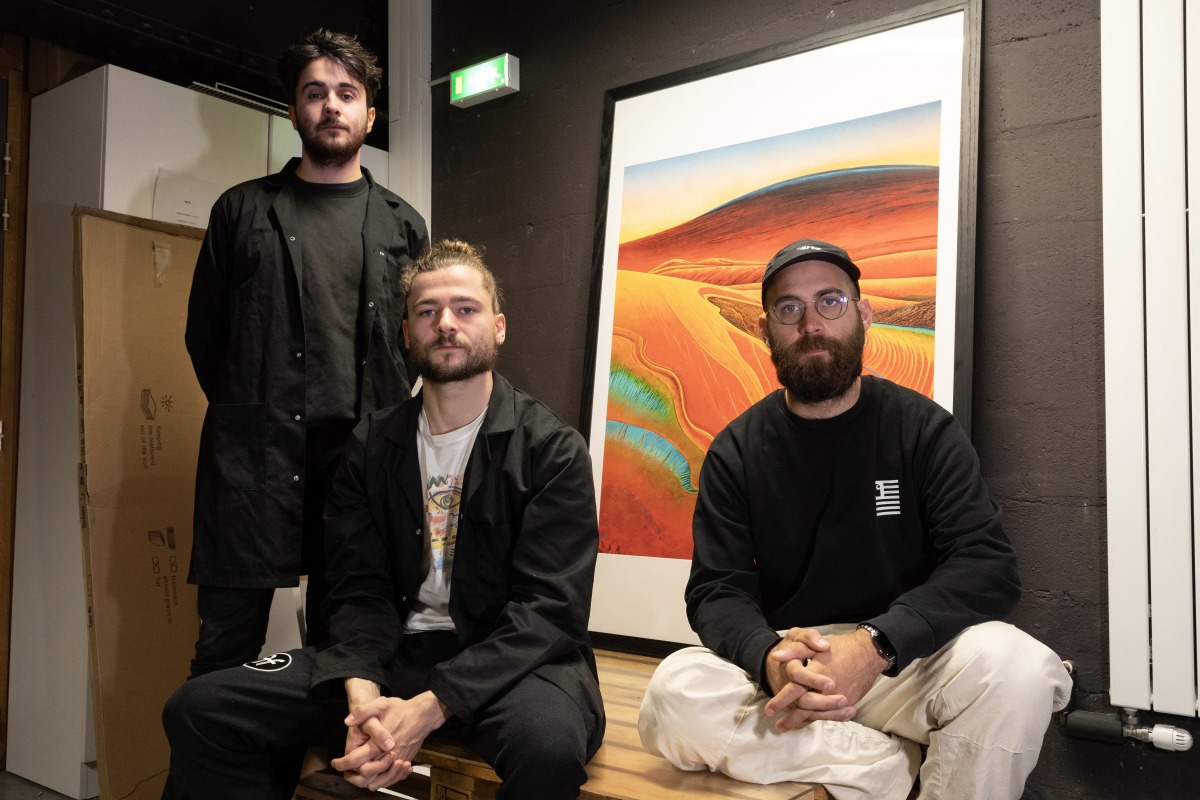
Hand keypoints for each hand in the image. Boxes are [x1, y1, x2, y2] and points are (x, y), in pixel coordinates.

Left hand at [332, 680, 449, 790]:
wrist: (424, 714)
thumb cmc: (402, 709)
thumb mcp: (381, 704)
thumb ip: (363, 712)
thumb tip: (348, 721)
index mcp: (378, 744)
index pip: (356, 761)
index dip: (342, 764)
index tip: (335, 763)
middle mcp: (388, 756)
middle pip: (366, 777)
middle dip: (354, 777)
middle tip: (346, 771)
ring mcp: (398, 760)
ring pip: (380, 782)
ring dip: (369, 780)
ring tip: (360, 772)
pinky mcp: (405, 761)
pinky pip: (393, 778)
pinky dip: (384, 779)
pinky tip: (380, 771)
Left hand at [769, 629, 887, 730]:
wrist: (868, 653)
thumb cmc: (840, 647)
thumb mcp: (814, 645)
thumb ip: (794, 651)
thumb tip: (775, 656)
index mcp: (817, 672)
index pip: (795, 690)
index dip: (781, 700)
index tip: (769, 710)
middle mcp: (827, 688)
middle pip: (805, 707)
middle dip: (790, 718)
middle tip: (778, 726)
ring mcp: (839, 697)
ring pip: (817, 713)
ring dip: (802, 722)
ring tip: (789, 727)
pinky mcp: (847, 701)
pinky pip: (830, 714)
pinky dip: (817, 719)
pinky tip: (808, 723)